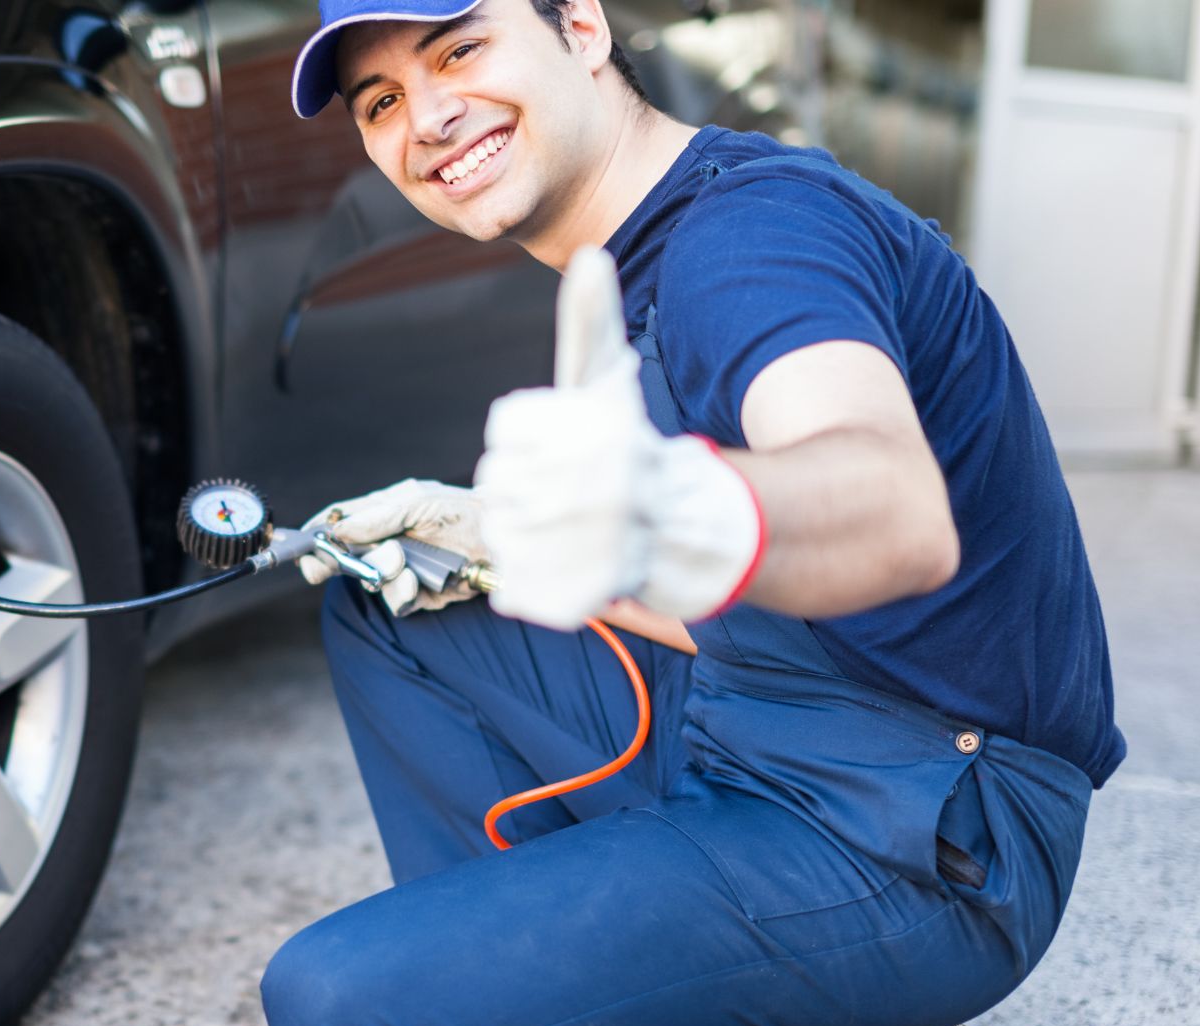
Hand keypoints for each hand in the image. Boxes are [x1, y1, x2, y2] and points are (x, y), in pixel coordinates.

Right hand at [295, 479, 485, 615]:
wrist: (505, 544)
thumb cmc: (465, 512)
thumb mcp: (419, 502)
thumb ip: (377, 515)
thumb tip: (340, 527)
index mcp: (383, 513)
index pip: (340, 521)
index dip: (319, 533)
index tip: (304, 544)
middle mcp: (387, 541)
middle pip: (344, 556)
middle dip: (336, 562)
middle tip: (327, 567)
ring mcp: (401, 569)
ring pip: (369, 581)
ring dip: (381, 574)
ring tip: (402, 563)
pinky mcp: (418, 595)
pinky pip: (395, 602)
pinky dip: (402, 594)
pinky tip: (418, 582)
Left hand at [472, 247, 762, 629]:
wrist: (702, 530)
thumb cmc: (637, 447)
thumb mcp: (611, 378)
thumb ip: (590, 319)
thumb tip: (592, 252)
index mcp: (593, 427)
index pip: (505, 433)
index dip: (531, 442)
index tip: (570, 449)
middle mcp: (594, 485)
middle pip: (497, 487)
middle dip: (530, 490)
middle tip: (576, 495)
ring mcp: (589, 547)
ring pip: (502, 538)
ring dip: (530, 537)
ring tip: (577, 529)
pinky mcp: (580, 599)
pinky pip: (514, 590)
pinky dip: (536, 583)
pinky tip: (574, 565)